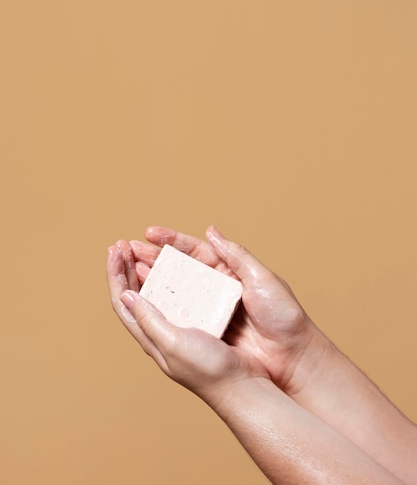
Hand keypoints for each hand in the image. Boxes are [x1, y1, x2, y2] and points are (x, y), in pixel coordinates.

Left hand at [106, 243, 268, 399]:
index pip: (122, 301)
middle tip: (123, 244)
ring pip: (155, 291)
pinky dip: (170, 276)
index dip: (115, 274)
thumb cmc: (208, 369)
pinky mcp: (199, 321)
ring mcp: (180, 326)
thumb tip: (126, 295)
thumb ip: (149, 320)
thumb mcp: (173, 342)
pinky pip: (178, 294)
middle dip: (126, 267)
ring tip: (141, 249)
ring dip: (145, 269)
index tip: (115, 249)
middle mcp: (161, 330)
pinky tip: (174, 266)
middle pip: (134, 293)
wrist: (242, 384)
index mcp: (150, 336)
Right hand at [125, 226, 328, 395]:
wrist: (291, 357)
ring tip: (126, 266)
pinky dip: (158, 305)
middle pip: (176, 268)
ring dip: (149, 278)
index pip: (194, 249)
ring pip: (172, 290)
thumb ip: (236, 254)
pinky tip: (140, 297)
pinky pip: (177, 314)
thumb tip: (210, 231)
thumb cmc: (281, 315)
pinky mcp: (204, 330)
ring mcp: (207, 310)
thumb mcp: (262, 278)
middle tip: (126, 248)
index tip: (148, 233)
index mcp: (228, 270)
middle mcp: (214, 288)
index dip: (170, 240)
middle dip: (151, 257)